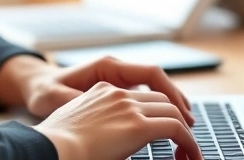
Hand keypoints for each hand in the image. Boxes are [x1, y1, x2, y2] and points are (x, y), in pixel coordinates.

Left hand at [0, 55, 192, 123]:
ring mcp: (115, 79)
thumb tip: (93, 109)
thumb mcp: (55, 98)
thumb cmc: (43, 91)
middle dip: (176, 101)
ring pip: (153, 88)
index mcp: (106, 68)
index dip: (170, 92)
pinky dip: (157, 107)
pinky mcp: (113, 89)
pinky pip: (143, 95)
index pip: (150, 74)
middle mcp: (114, 70)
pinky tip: (164, 123)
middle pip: (157, 81)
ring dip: (170, 104)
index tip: (182, 113)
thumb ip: (76, 101)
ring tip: (186, 126)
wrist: (35, 85)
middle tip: (191, 125)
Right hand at [34, 81, 202, 159]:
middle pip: (161, 99)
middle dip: (176, 119)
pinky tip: (191, 157)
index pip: (139, 94)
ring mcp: (129, 107)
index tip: (163, 128)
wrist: (52, 148)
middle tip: (181, 143)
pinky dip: (189, 143)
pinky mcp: (138, 126)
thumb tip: (101, 141)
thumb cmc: (56, 143)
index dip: (156, 110)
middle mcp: (117, 93)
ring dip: (185, 133)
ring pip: (172, 112)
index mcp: (101, 90)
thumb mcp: (75, 123)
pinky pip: (176, 129)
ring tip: (189, 153)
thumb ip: (93, 125)